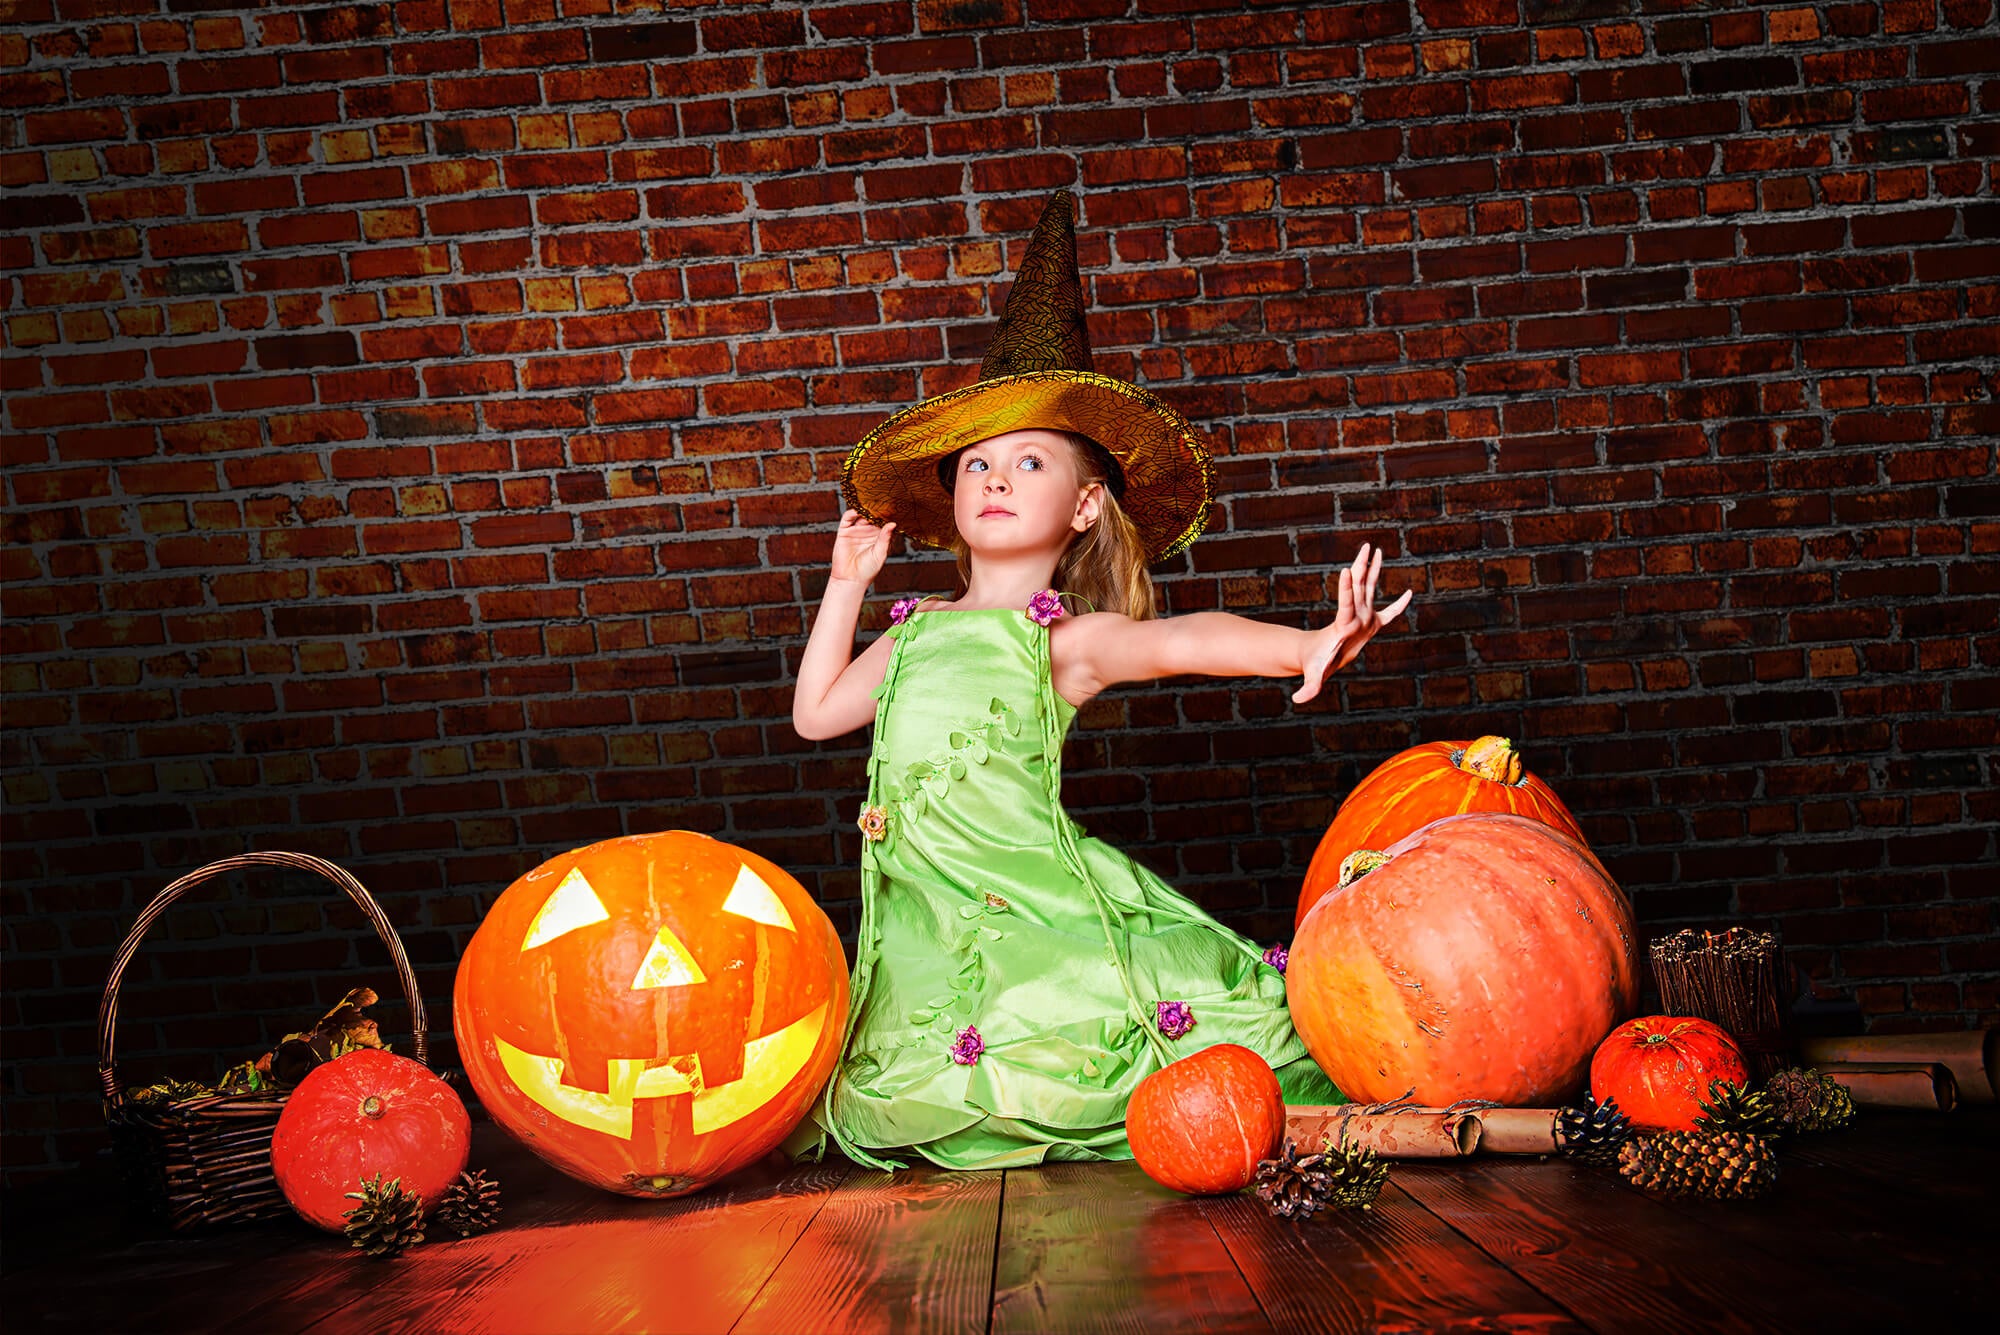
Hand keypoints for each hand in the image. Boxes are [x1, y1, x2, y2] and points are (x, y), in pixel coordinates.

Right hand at [830, 508, 894, 585]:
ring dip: (865, 508)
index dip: (889, 515)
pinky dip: (852, 512)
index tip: (895, 507)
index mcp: (879, 537)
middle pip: (873, 515)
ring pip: (861, 514)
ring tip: (871, 503)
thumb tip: (892, 524)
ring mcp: (856, 530)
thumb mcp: (880, 553)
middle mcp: (868, 532)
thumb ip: (885, 538)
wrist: (851, 579)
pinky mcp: (844, 532)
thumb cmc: (868, 569)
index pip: (885, 521)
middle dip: (877, 508)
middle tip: (883, 500)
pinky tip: (858, 510)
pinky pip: (848, 518)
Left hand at [1293, 542, 1411, 703]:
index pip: (1345, 603)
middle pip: (1358, 587)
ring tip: (1375, 549)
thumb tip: (1298, 701)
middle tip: (1366, 547)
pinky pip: (1388, 613)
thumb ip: (1309, 688)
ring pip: (1368, 588)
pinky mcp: (1370, 624)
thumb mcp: (1314, 676)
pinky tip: (1409, 594)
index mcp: (1343, 624)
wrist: (1315, 656)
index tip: (1347, 570)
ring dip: (1372, 570)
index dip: (1346, 588)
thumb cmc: (1315, 664)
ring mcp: (1362, 617)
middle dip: (1362, 566)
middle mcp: (1354, 616)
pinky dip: (1399, 606)